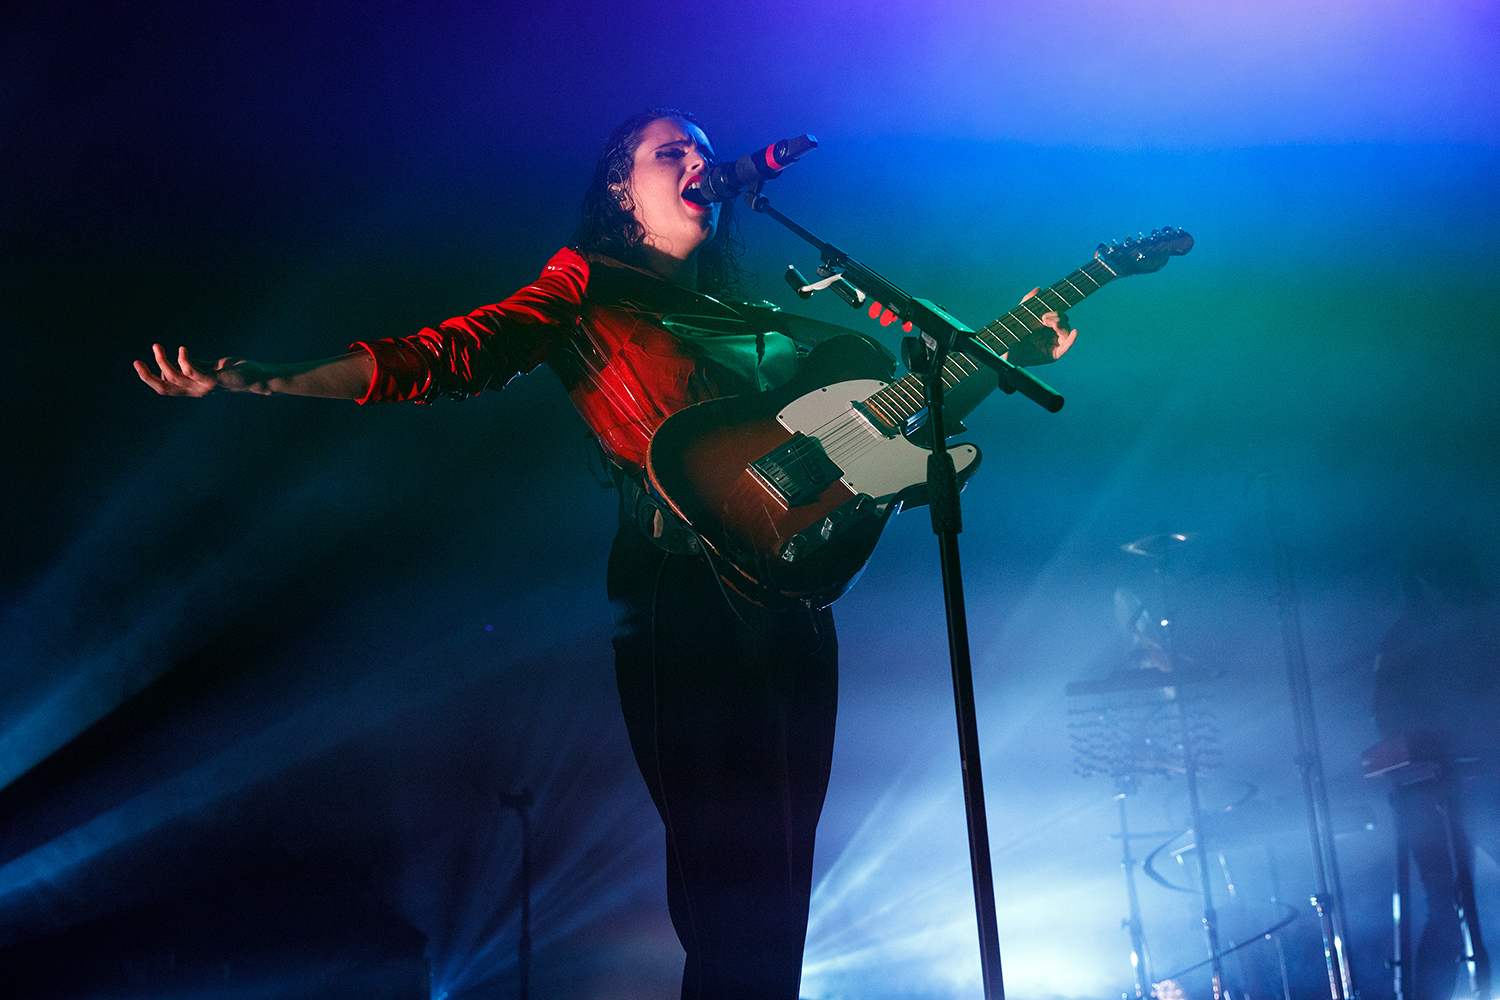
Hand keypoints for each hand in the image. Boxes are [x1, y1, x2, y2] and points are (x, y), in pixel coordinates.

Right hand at [134, 344, 266, 395]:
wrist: (256, 377)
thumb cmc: (233, 371)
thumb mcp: (208, 369)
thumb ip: (194, 366)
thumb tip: (178, 360)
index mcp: (192, 389)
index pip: (166, 388)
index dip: (150, 379)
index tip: (139, 364)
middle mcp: (196, 390)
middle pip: (165, 388)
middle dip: (147, 376)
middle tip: (136, 362)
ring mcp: (204, 386)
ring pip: (175, 378)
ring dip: (162, 361)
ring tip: (157, 346)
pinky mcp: (213, 380)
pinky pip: (193, 371)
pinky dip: (184, 360)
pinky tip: (182, 349)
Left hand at [1005, 288, 1077, 366]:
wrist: (1009, 350)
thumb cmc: (1015, 333)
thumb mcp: (1021, 315)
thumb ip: (1028, 301)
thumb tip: (1038, 289)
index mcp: (1048, 324)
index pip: (1060, 315)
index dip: (1056, 313)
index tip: (1043, 315)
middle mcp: (1053, 333)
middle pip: (1065, 322)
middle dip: (1057, 319)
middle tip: (1043, 320)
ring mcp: (1054, 344)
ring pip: (1066, 332)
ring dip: (1062, 327)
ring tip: (1053, 326)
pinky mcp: (1054, 354)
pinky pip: (1067, 346)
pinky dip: (1072, 339)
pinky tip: (1074, 333)